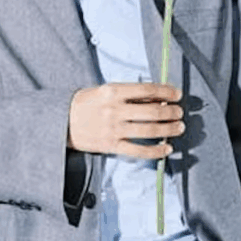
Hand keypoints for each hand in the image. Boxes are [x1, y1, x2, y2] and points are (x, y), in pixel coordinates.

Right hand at [68, 83, 183, 157]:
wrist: (60, 121)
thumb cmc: (85, 103)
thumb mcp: (104, 91)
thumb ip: (128, 94)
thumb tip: (157, 99)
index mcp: (112, 91)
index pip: (147, 90)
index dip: (166, 92)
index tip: (177, 94)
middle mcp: (114, 110)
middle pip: (152, 111)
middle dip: (171, 112)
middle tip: (179, 113)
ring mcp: (113, 129)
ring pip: (149, 131)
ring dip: (169, 129)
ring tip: (178, 127)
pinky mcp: (111, 145)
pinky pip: (139, 150)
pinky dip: (156, 151)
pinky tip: (167, 149)